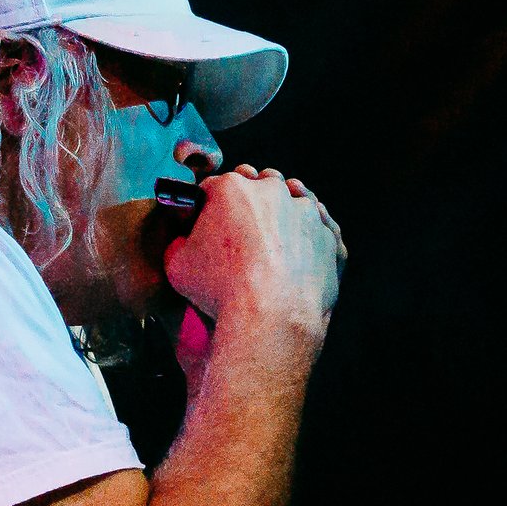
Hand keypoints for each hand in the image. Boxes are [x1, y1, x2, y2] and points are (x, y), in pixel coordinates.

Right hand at [161, 166, 344, 354]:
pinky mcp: (330, 237)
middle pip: (258, 188)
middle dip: (250, 205)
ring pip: (294, 203)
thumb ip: (178, 242)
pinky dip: (310, 241)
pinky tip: (298, 261)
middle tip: (242, 236)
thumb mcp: (176, 265)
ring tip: (272, 249)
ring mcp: (308, 212)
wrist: (272, 318)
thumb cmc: (221, 290)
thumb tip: (184, 241)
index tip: (207, 224)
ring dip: (284, 218)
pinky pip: (320, 231)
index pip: (214, 187)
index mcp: (232, 189)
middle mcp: (273, 191)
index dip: (208, 207)